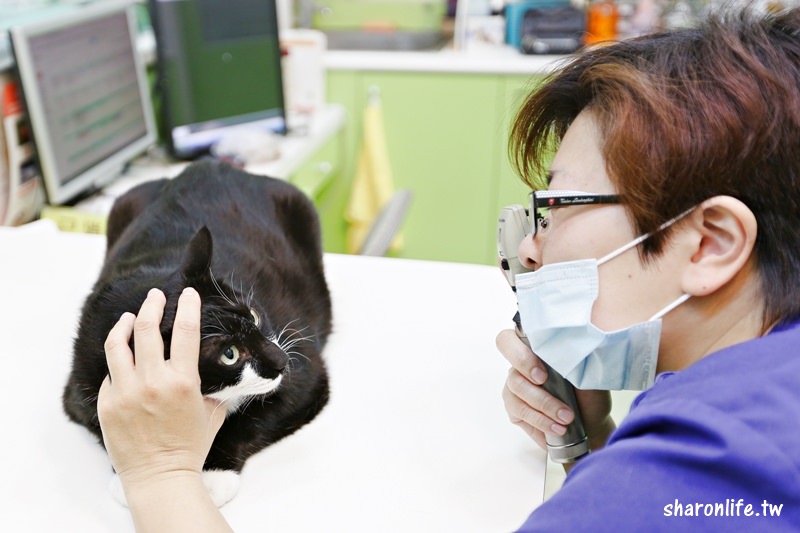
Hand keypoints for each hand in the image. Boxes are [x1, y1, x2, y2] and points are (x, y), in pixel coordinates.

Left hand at [97, 288, 226, 488]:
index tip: (187, 293)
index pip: (186, 330)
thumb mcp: (212, 412)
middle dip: (152, 305)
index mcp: (183, 380)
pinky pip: (111, 373)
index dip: (187, 306)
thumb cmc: (190, 446)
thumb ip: (210, 387)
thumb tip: (211, 372)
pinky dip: (119, 362)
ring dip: (125, 325)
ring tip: (129, 317)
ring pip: (118, 344)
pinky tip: (125, 361)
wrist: (160, 475)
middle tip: (155, 296)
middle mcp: (152, 381)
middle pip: (146, 327)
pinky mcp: (107, 402)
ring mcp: (125, 391)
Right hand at [496, 329, 614, 452]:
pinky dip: (540, 422)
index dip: (519, 356)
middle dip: (538, 393)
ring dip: (544, 409)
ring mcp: (515, 389)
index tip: (543, 375)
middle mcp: (520, 368)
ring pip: (516, 397)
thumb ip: (572, 359)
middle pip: (514, 374)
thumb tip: (569, 351)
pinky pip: (520, 414)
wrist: (591, 420)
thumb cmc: (588, 393)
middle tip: (562, 407)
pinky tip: (556, 429)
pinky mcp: (515, 411)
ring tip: (566, 420)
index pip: (508, 341)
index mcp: (534, 350)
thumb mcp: (586, 371)